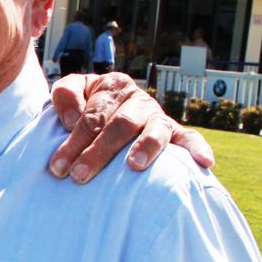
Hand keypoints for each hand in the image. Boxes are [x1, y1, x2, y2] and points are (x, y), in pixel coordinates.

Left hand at [47, 72, 213, 182]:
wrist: (108, 104)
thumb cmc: (84, 104)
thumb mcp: (71, 90)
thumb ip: (65, 95)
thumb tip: (73, 119)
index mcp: (112, 86)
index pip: (92, 116)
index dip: (73, 142)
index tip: (57, 167)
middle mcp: (137, 99)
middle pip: (119, 125)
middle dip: (98, 152)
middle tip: (80, 176)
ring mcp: (157, 116)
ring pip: (153, 130)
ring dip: (145, 148)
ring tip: (134, 166)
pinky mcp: (174, 131)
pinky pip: (189, 138)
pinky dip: (197, 148)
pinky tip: (204, 163)